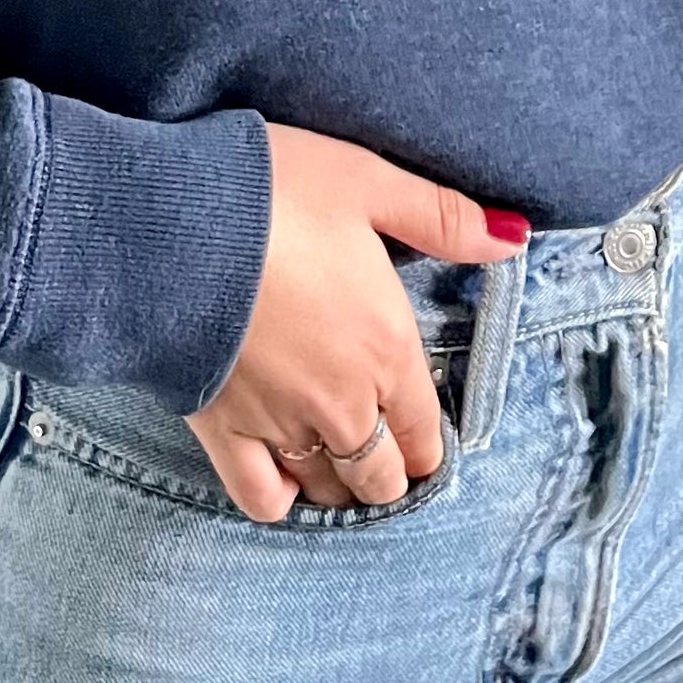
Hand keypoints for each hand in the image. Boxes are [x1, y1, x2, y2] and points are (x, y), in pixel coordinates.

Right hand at [185, 121, 528, 521]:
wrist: (169, 224)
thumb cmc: (272, 193)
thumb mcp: (367, 184)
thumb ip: (442, 219)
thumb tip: (513, 238)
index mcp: (388, 348)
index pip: (427, 430)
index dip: (429, 442)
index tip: (421, 437)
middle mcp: (344, 402)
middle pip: (382, 475)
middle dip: (389, 471)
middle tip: (382, 453)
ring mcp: (282, 424)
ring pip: (331, 490)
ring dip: (342, 486)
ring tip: (338, 468)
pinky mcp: (222, 432)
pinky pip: (261, 497)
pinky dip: (279, 498)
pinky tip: (281, 478)